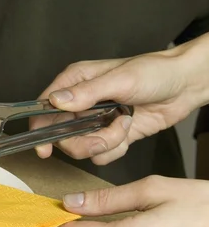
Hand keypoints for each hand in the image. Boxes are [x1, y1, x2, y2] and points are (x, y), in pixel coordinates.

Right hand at [30, 34, 208, 164]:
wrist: (185, 85)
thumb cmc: (154, 72)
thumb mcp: (120, 80)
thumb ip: (87, 93)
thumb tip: (56, 101)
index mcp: (75, 82)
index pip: (44, 108)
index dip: (40, 129)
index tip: (44, 148)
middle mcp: (81, 102)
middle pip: (61, 134)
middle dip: (83, 141)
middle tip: (103, 136)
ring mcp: (95, 120)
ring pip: (81, 147)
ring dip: (104, 143)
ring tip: (123, 127)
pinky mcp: (111, 134)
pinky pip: (101, 154)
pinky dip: (116, 149)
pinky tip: (128, 131)